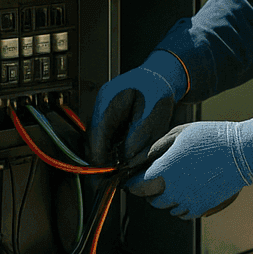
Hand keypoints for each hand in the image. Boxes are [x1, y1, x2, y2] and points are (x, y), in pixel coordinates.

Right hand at [88, 50, 186, 165]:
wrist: (160, 75)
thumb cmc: (158, 90)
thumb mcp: (153, 114)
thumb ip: (139, 136)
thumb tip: (126, 157)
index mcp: (108, 101)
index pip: (96, 135)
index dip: (98, 157)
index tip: (104, 174)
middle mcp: (101, 106)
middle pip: (92, 139)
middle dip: (100, 159)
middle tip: (109, 178)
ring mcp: (103, 110)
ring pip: (98, 139)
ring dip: (105, 154)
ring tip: (116, 171)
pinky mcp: (108, 116)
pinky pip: (105, 135)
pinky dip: (111, 148)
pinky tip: (120, 158)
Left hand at [127, 118, 252, 218]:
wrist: (241, 152)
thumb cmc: (211, 138)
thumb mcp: (179, 133)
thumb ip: (157, 147)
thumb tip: (142, 158)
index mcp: (164, 170)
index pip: (137, 184)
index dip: (131, 183)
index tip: (129, 181)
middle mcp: (173, 190)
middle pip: (150, 199)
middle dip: (147, 191)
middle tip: (151, 182)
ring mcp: (188, 201)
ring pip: (166, 208)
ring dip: (165, 199)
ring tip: (172, 185)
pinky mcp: (201, 208)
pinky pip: (183, 214)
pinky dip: (180, 207)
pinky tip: (184, 194)